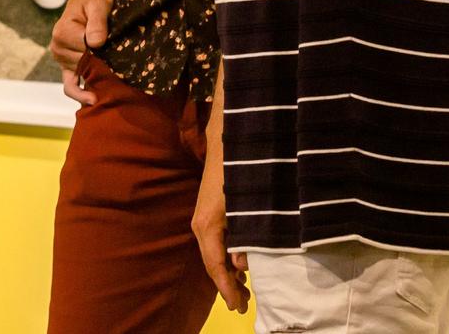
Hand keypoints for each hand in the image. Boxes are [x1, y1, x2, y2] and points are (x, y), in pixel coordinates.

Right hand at [49, 0, 113, 103]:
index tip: (117, 52)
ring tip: (114, 84)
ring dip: (94, 80)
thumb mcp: (98, 5)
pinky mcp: (67, 66)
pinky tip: (94, 101)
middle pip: (84, 68)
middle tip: (121, 67)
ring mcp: (61, 59)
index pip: (86, 54)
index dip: (103, 55)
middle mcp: (58, 48)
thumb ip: (97, 22)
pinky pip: (70, 85)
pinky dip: (80, 94)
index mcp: (62, 33)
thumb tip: (95, 43)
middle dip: (101, 67)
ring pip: (79, 78)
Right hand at [192, 143, 249, 312]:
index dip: (226, 289)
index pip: (215, 266)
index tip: (237, 308)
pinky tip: (238, 266)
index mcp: (207, 225)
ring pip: (214, 254)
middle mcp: (201, 225)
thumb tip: (240, 267)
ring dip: (228, 274)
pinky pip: (217, 243)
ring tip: (243, 292)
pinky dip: (227, 259)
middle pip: (212, 263)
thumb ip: (245, 238)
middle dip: (227, 286)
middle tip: (245, 306)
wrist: (226, 140)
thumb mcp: (246, 207)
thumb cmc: (238, 170)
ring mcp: (204, 218)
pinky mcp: (211, 212)